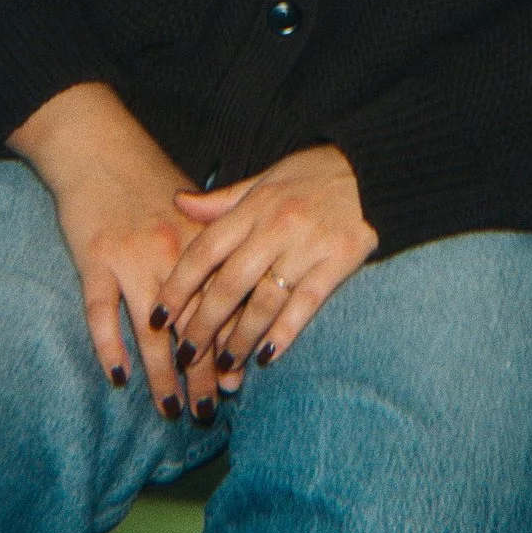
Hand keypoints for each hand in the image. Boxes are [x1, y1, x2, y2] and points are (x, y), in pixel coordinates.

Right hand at [7, 81, 211, 419]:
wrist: (96, 144)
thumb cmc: (145, 178)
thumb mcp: (189, 208)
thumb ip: (210, 250)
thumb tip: (233, 294)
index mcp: (198, 242)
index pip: (222, 305)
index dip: (230, 346)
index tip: (239, 383)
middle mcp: (170, 253)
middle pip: (192, 324)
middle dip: (202, 372)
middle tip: (210, 411)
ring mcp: (130, 258)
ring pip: (152, 329)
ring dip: (163, 373)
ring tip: (171, 408)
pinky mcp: (94, 259)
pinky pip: (102, 312)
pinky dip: (109, 346)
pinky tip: (118, 376)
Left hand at [157, 146, 376, 383]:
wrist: (373, 167)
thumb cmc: (313, 174)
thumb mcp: (265, 178)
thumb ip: (222, 200)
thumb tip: (178, 202)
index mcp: (254, 206)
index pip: (206, 250)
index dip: (178, 286)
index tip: (158, 318)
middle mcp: (276, 226)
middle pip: (230, 283)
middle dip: (204, 323)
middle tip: (185, 355)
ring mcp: (308, 244)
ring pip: (265, 299)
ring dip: (241, 337)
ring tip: (224, 365)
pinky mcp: (339, 260)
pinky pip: (307, 302)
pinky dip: (285, 331)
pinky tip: (267, 354)